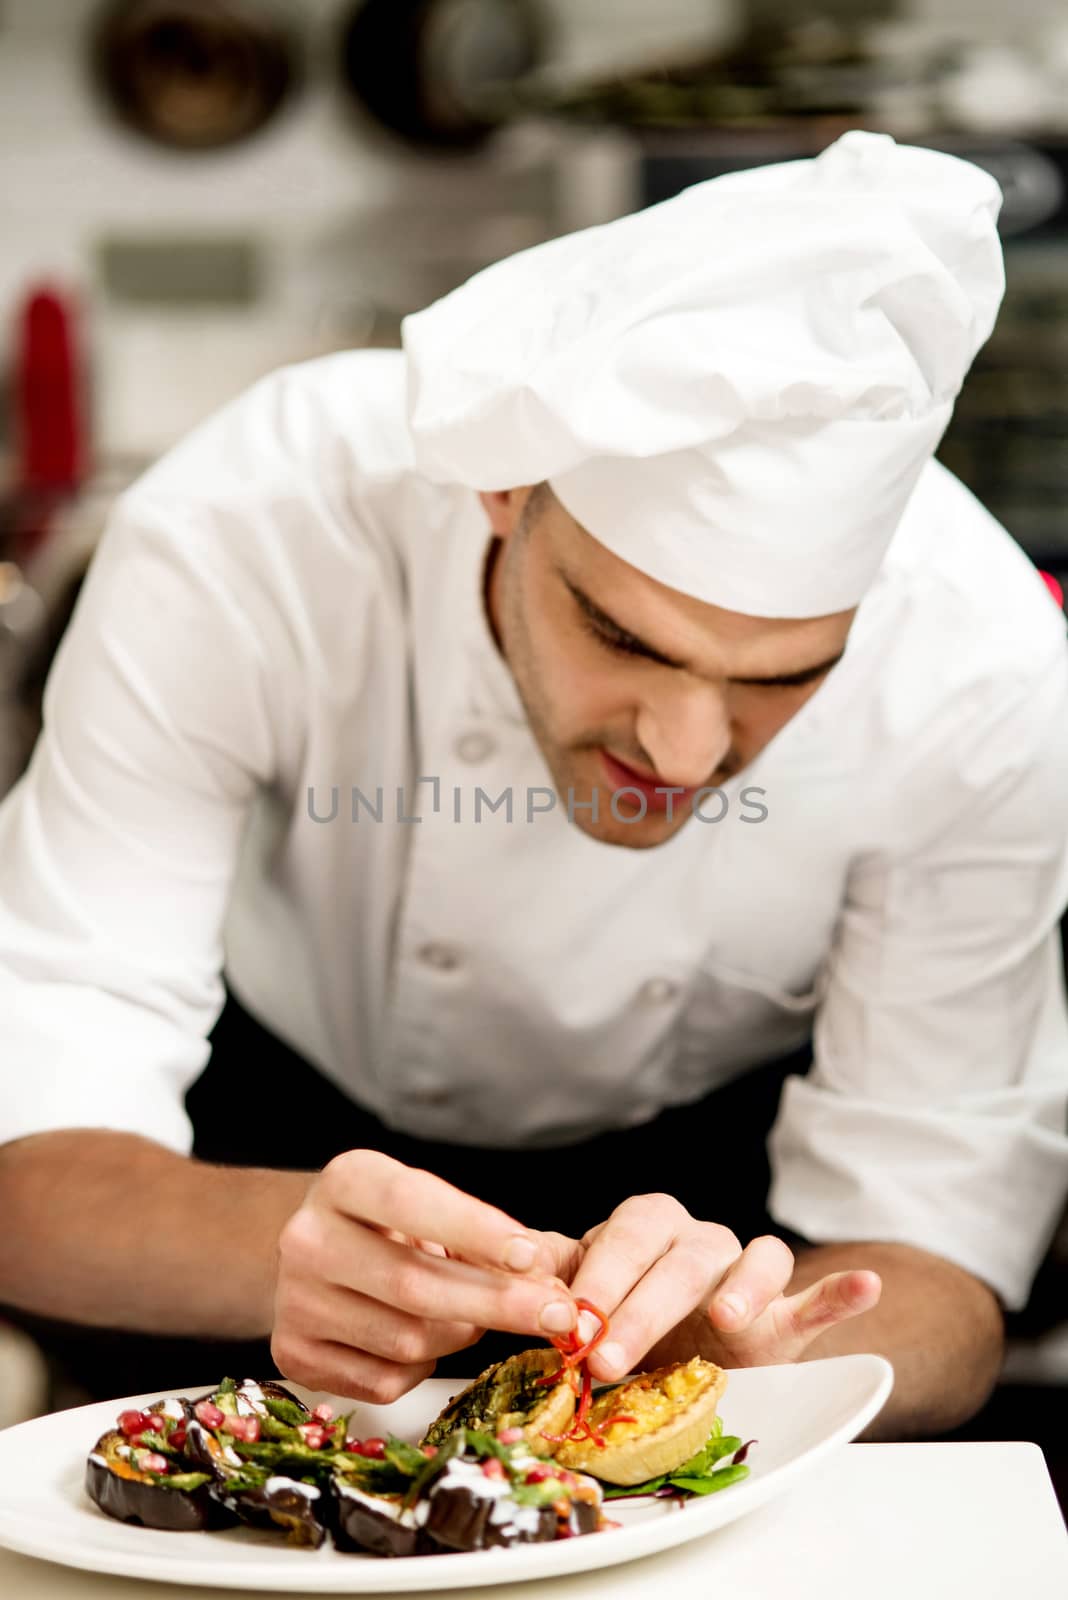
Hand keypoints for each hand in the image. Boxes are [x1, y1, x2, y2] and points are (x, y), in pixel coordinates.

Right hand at [271, 1150, 578, 1401]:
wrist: (319, 1254)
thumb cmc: (390, 1225)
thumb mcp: (429, 1204)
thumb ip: (479, 1233)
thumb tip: (542, 1281)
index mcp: (344, 1181)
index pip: (410, 1202)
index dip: (473, 1230)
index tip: (530, 1255)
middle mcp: (306, 1238)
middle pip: (412, 1284)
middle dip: (497, 1302)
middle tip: (558, 1314)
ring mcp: (293, 1300)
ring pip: (406, 1339)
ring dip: (462, 1335)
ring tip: (476, 1318)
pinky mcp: (292, 1354)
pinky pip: (384, 1380)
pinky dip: (423, 1367)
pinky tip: (425, 1340)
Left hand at [561, 1193, 880, 1380]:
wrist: (677, 1354)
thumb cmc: (622, 1318)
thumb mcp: (582, 1298)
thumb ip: (551, 1275)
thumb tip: (506, 1257)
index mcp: (647, 1227)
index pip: (625, 1235)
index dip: (599, 1277)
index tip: (572, 1324)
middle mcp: (700, 1240)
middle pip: (680, 1259)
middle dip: (640, 1308)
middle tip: (606, 1357)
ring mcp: (746, 1274)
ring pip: (751, 1262)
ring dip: (739, 1288)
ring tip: (724, 1320)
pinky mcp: (784, 1316)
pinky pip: (814, 1296)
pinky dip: (840, 1292)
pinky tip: (866, 1286)